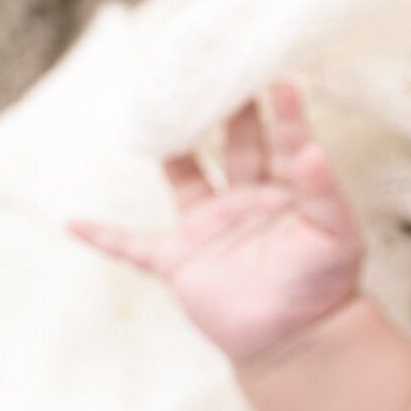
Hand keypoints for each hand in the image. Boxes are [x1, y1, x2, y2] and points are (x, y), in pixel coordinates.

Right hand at [67, 79, 366, 366]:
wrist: (300, 340)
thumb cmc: (326, 285)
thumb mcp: (337, 236)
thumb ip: (325, 193)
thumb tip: (314, 149)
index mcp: (288, 191)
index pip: (284, 142)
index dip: (283, 112)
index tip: (280, 79)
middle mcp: (247, 199)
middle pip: (236, 145)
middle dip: (229, 110)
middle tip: (219, 70)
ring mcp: (210, 226)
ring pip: (186, 177)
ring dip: (172, 149)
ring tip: (155, 111)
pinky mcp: (180, 259)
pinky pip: (133, 246)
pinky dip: (104, 237)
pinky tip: (73, 222)